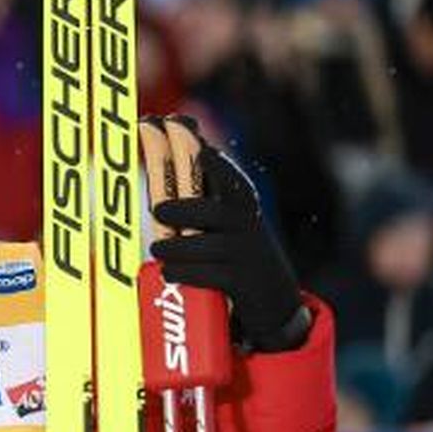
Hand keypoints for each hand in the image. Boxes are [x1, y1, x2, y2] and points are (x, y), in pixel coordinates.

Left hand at [144, 122, 308, 352]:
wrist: (275, 303)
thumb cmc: (238, 251)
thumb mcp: (229, 218)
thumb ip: (206, 184)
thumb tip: (180, 128)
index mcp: (242, 207)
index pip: (232, 181)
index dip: (217, 166)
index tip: (202, 151)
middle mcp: (248, 227)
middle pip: (216, 212)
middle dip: (185, 209)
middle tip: (157, 208)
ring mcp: (247, 255)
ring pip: (206, 246)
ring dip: (177, 247)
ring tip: (157, 248)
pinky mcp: (242, 283)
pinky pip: (209, 275)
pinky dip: (184, 273)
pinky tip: (169, 272)